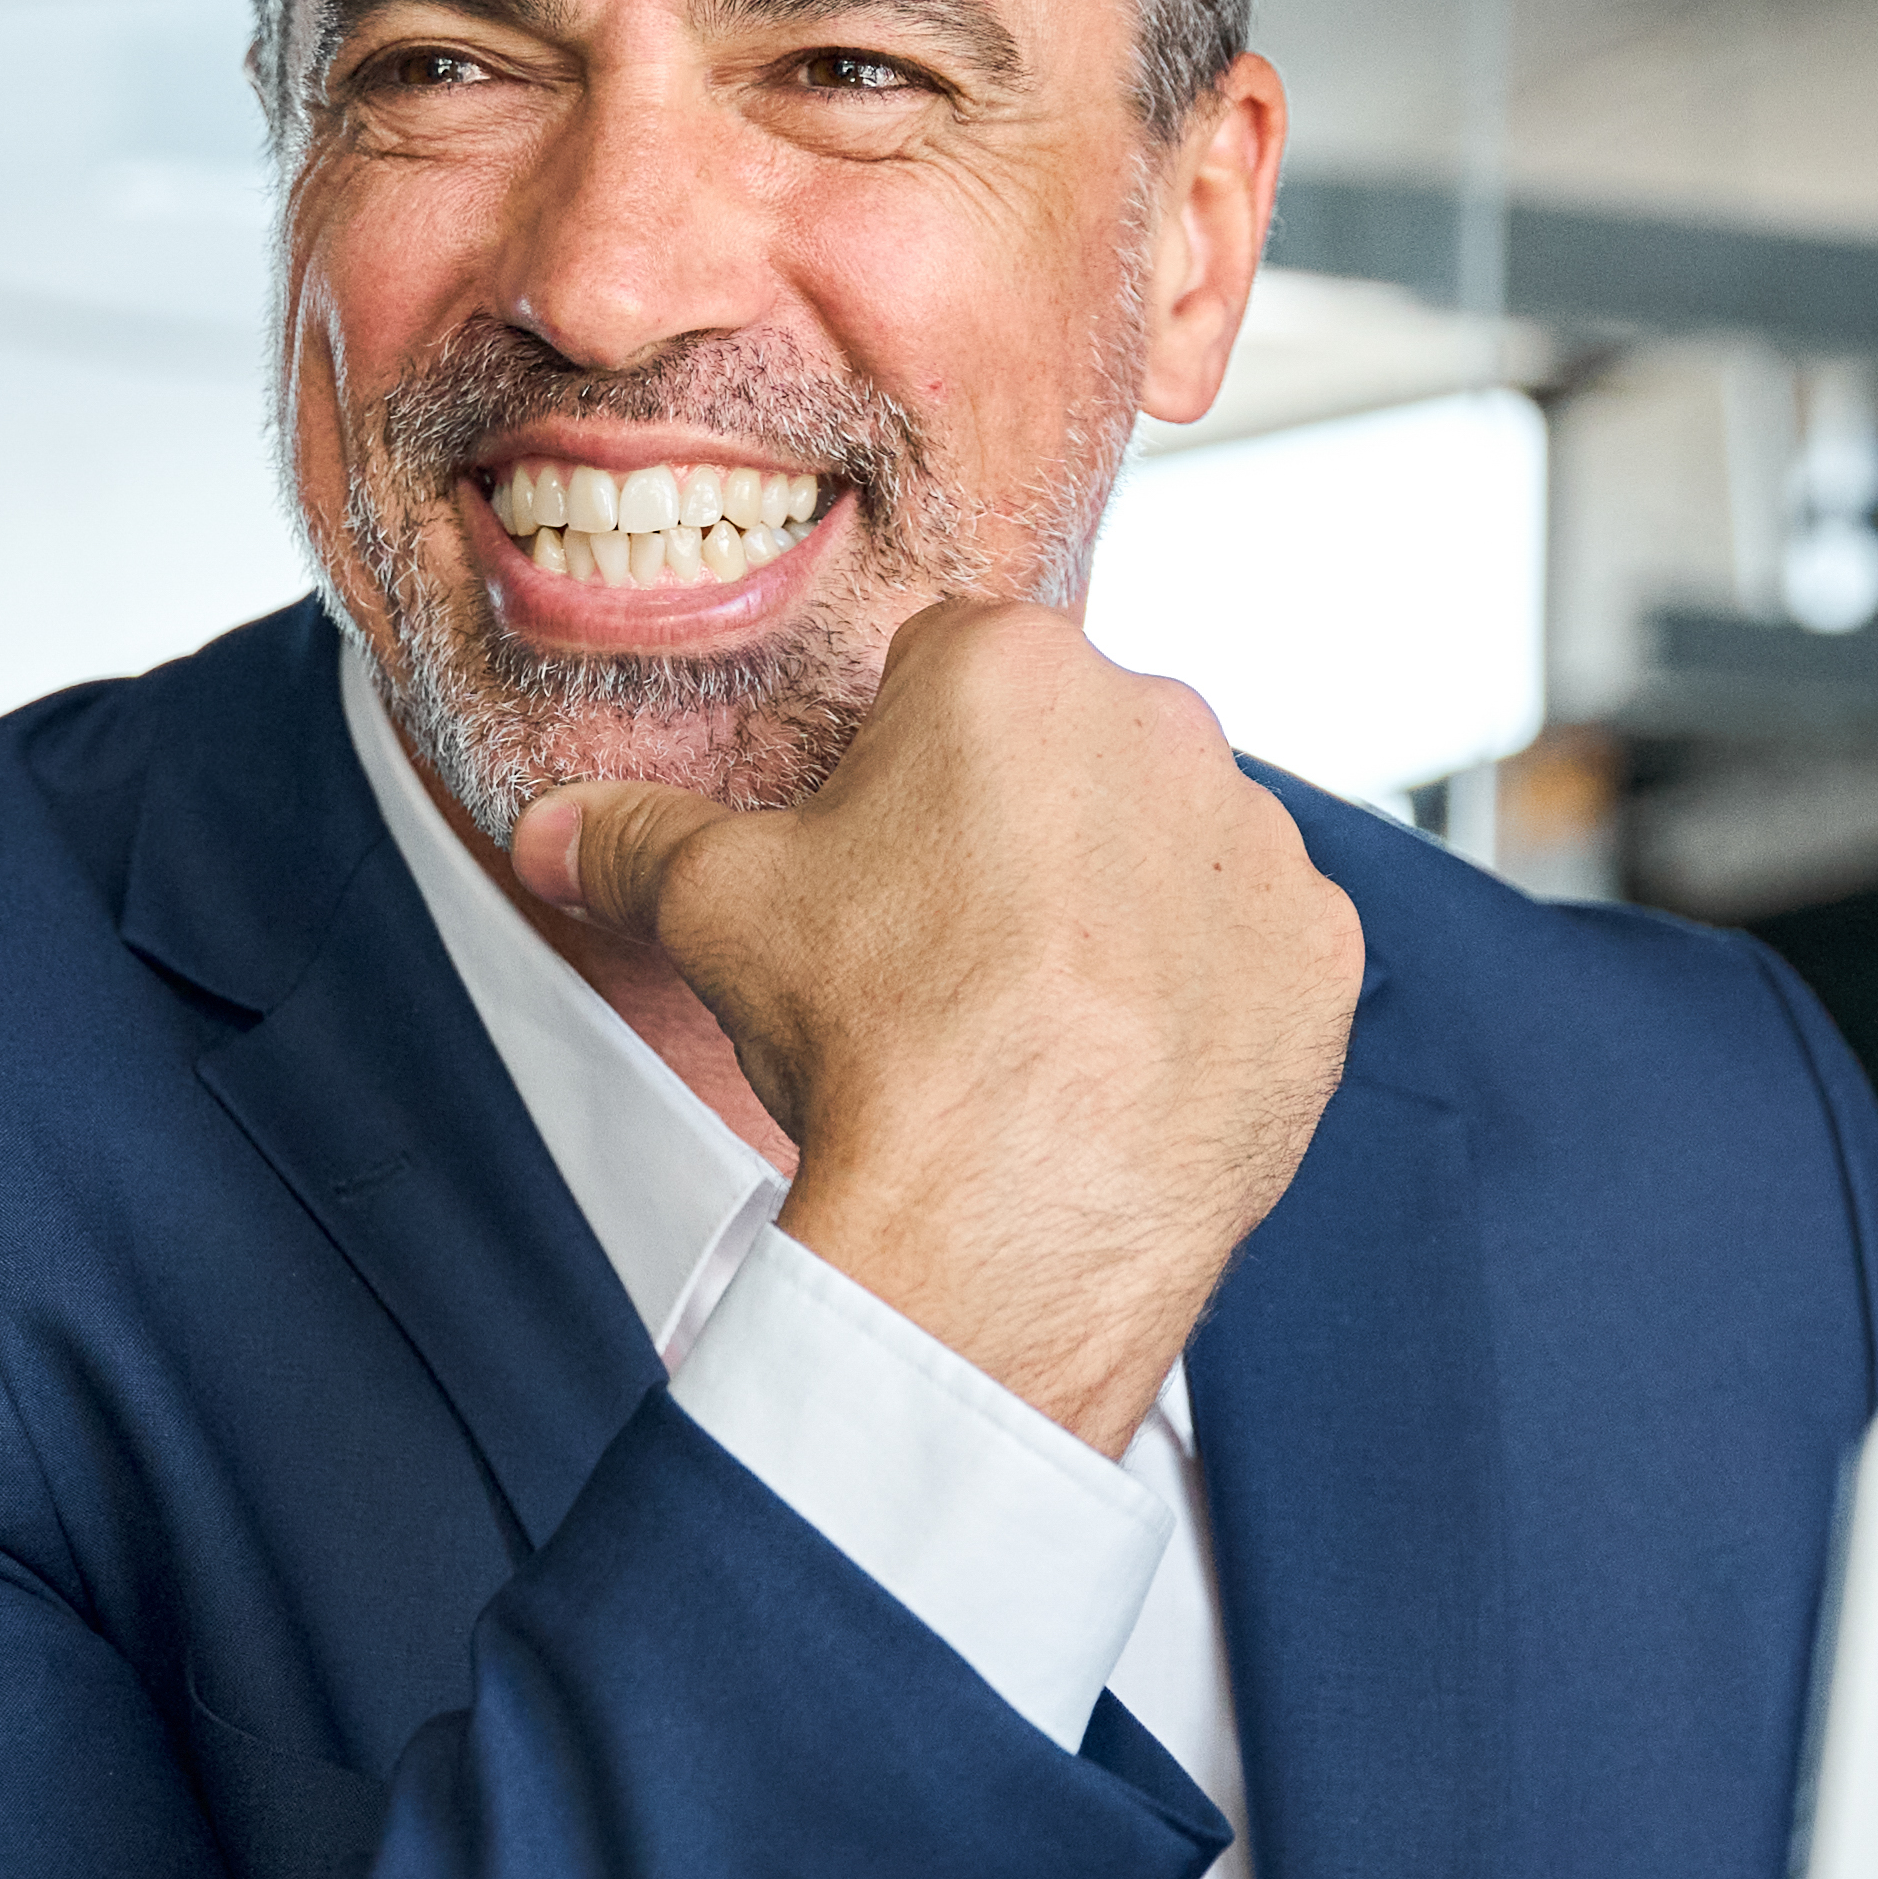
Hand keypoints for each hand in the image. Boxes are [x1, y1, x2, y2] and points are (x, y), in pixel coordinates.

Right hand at [518, 600, 1357, 1455]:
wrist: (1007, 1213)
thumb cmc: (874, 1040)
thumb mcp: (716, 913)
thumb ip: (633, 840)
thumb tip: (556, 829)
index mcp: (1012, 665)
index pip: (949, 669)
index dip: (901, 769)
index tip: (885, 860)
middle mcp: (1161, 719)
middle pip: (1071, 748)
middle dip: (1021, 827)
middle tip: (955, 951)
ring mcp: (1256, 840)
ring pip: (1171, 841)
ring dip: (1122, 902)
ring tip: (1043, 1017)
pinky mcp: (1321, 952)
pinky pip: (1254, 944)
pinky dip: (1205, 991)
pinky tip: (1127, 1060)